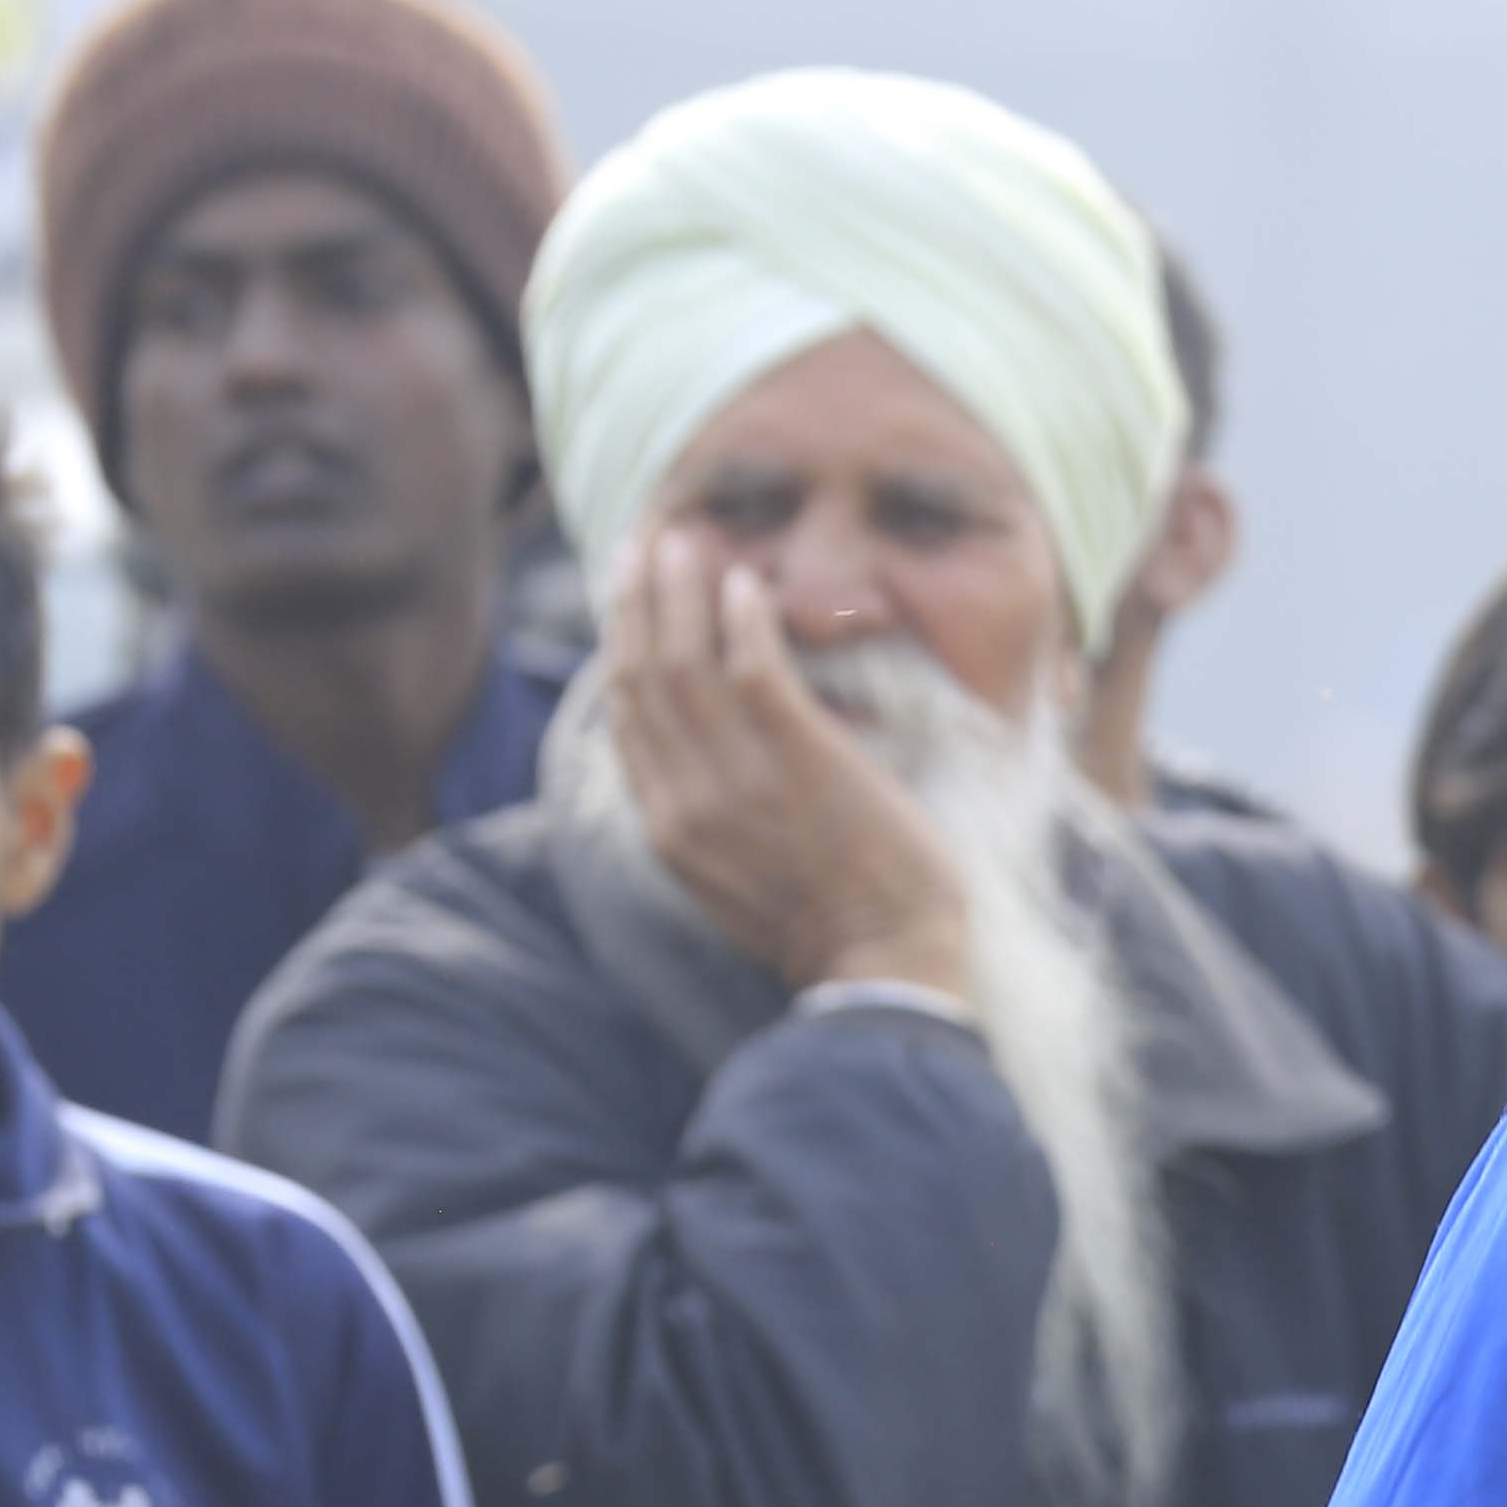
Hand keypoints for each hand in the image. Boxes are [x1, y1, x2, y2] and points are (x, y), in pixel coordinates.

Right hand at [602, 527, 977, 999]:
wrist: (884, 966)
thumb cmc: (832, 932)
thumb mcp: (735, 885)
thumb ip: (708, 826)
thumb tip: (702, 774)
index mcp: (666, 829)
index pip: (626, 717)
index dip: (622, 647)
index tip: (630, 600)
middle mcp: (684, 798)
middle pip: (642, 674)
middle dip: (638, 601)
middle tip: (645, 544)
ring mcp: (738, 778)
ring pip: (685, 660)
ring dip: (681, 591)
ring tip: (686, 539)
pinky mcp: (799, 758)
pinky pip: (753, 667)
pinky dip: (743, 617)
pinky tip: (746, 580)